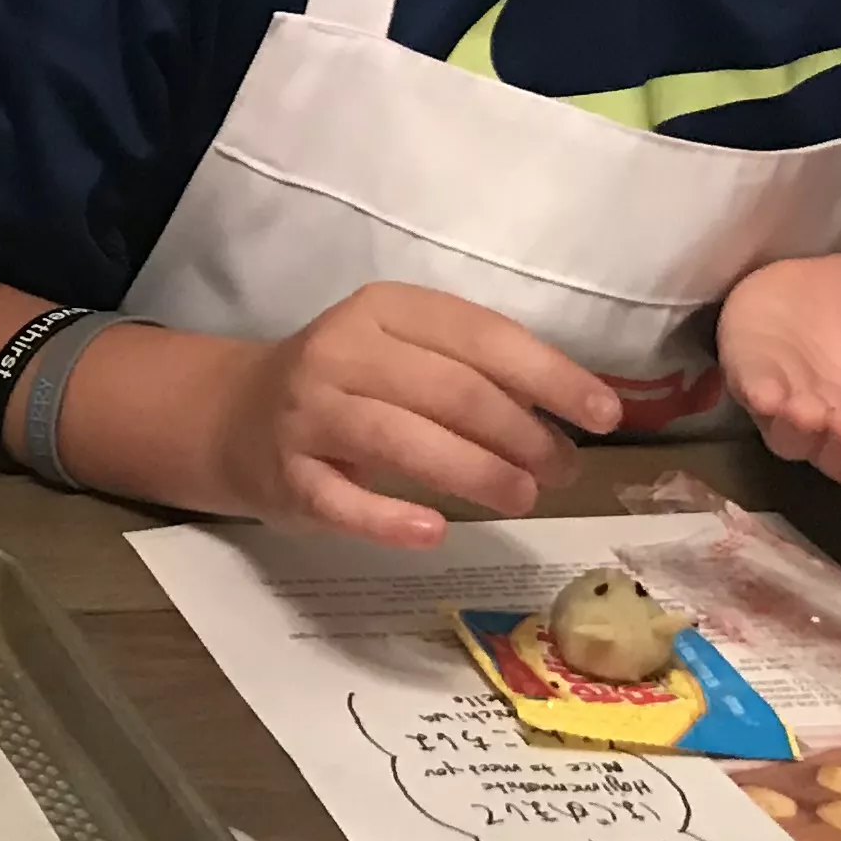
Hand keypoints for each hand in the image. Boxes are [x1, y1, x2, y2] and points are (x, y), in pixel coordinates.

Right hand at [206, 284, 622, 544]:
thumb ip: (477, 371)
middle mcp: (341, 352)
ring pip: (402, 440)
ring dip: (476, 473)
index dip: (549, 376)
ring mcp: (307, 413)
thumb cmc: (349, 386)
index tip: (605, 415)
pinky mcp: (286, 475)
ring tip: (524, 498)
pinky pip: (342, 501)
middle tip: (563, 471)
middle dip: (522, 435)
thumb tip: (580, 408)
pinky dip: (390, 517)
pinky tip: (433, 531)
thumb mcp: (405, 354)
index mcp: (383, 310)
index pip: (480, 335)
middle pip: (450, 391)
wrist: (236, 415)